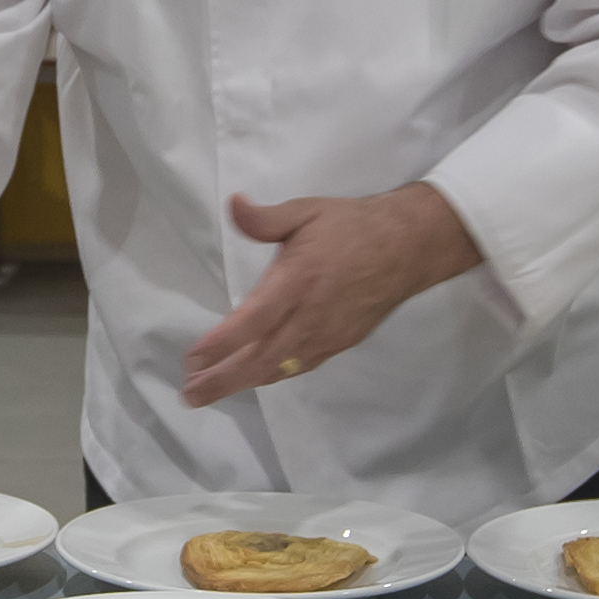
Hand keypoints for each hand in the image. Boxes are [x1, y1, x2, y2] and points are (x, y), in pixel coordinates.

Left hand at [182, 182, 482, 407]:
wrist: (409, 247)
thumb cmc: (352, 226)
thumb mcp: (306, 211)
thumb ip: (265, 218)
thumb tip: (234, 205)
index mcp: (298, 281)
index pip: (253, 321)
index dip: (222, 344)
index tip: (192, 357)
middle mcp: (310, 316)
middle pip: (261, 358)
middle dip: (222, 379)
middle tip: (189, 393)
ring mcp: (327, 335)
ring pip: (279, 369)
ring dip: (242, 383)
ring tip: (208, 392)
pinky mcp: (340, 343)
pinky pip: (300, 367)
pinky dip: (273, 376)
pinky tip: (253, 379)